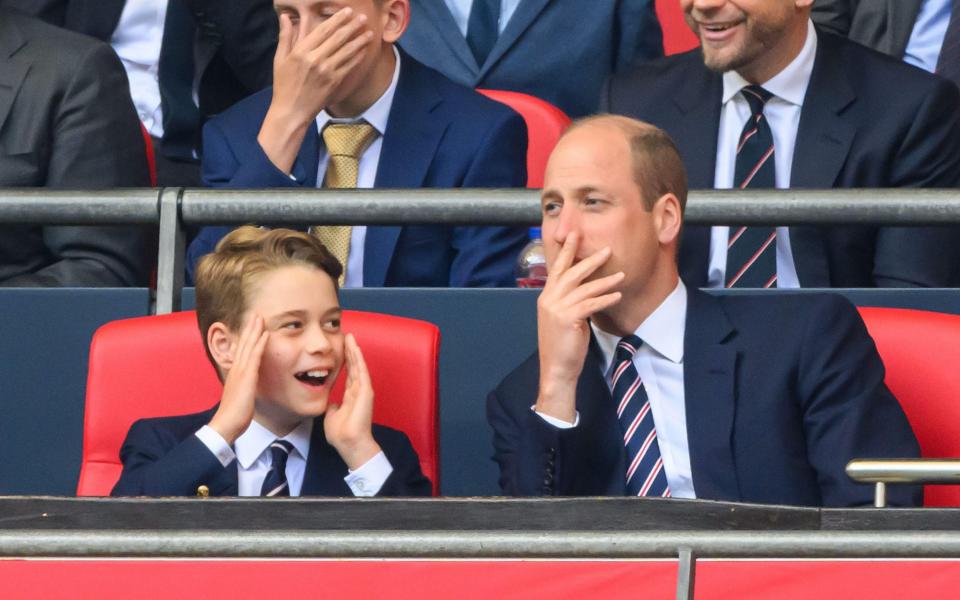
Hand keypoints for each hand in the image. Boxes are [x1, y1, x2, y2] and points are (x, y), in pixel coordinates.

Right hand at [209, 315, 268, 443]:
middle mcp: (236, 370)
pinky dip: (260, 344)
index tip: (251, 326)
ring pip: (248, 346)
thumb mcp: (240, 398)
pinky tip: (265, 334)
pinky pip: (254, 357)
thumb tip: (247, 388)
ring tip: (259, 317)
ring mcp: (240, 372)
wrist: (226, 425)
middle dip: (249, 328)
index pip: (241, 351)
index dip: (246, 338)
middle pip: (243, 344)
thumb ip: (244, 389)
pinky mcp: (246, 378)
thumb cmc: (234, 415)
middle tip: (254, 314)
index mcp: (235, 374)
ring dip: (254, 330)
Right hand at [257, 8, 374, 172]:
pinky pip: (349, 66)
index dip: (337, 19)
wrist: (292, 111)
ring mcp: (327, 71)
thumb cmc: (284, 85)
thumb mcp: (280, 59)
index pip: (323, 30)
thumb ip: (285, 37)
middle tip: (362, 17)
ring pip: (347, 51)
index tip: (347, 12)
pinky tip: (364, 49)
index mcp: (301, 51)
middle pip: (338, 38)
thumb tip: (284, 16)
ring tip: (369, 32)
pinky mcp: (334, 82)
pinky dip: (358, 56)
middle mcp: (315, 59)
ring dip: (360, 40)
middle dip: (352, 26)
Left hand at [325, 333, 381, 469]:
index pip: (349, 373)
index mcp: (351, 396)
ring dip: (354, 351)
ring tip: (350, 337)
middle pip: (354, 366)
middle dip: (350, 350)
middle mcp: (358, 391)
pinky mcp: (366, 392)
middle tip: (347, 335)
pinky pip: (361, 371)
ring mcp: (363, 390)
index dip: (345, 360)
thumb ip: (332, 407)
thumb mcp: (332, 416)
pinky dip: (358, 359)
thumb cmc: (342, 434)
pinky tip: (355, 348)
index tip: (341, 348)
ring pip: (358, 366)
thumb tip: (331, 403)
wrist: (350, 444)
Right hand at [535, 232, 623, 422]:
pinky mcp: (568, 318)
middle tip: (607, 249)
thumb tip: (585, 290)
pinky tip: (617, 295)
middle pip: (571, 273)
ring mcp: (557, 308)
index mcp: (546, 297)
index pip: (557, 269)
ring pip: (584, 288)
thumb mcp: (562, 319)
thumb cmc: (562, 346)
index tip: (573, 235)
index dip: (566, 251)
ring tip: (621, 275)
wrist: (556, 368)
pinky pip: (590, 304)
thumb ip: (568, 302)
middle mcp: (549, 299)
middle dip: (590, 260)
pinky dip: (605, 298)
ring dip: (605, 280)